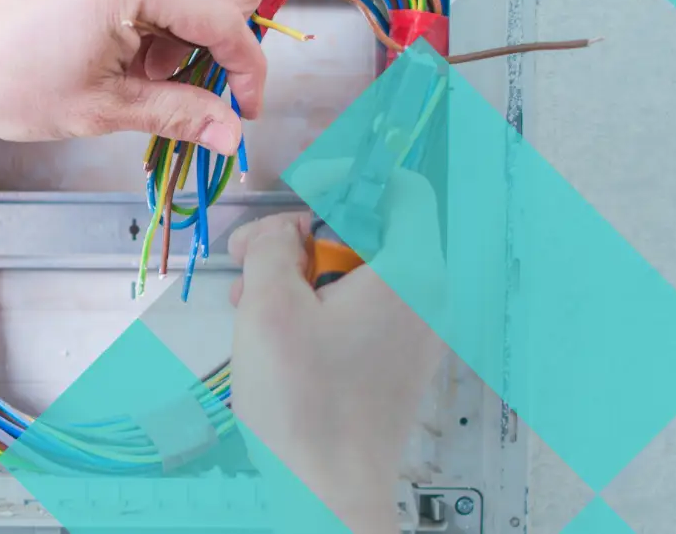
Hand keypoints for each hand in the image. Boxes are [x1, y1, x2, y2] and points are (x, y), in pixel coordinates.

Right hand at [226, 168, 446, 532]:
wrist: (326, 498)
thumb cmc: (307, 407)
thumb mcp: (269, 306)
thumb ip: (271, 245)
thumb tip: (278, 232)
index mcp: (412, 272)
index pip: (402, 188)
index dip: (349, 176)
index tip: (301, 190)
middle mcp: (426, 298)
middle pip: (370, 230)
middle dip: (304, 234)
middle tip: (253, 252)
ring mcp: (414, 334)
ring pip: (357, 272)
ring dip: (301, 273)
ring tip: (250, 298)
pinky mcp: (395, 363)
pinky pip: (360, 311)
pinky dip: (318, 307)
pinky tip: (272, 330)